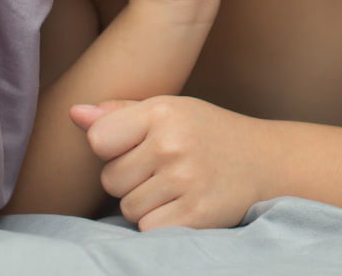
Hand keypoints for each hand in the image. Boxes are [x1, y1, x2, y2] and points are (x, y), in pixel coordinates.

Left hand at [70, 97, 273, 230]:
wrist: (267, 161)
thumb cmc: (208, 133)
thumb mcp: (170, 111)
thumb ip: (119, 114)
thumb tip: (74, 113)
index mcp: (162, 111)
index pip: (99, 139)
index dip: (114, 149)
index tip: (140, 147)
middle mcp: (172, 143)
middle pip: (110, 180)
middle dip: (131, 180)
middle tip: (167, 169)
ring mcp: (185, 180)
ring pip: (127, 208)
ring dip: (147, 205)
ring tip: (179, 187)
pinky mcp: (196, 215)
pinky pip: (147, 229)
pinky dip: (161, 224)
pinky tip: (185, 205)